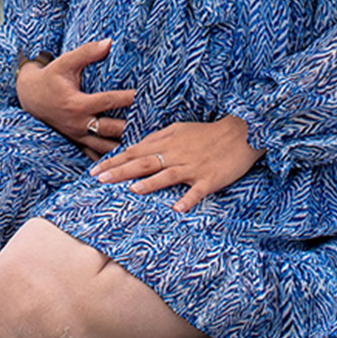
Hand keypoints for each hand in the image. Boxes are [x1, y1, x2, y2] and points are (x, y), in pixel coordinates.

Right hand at [15, 38, 134, 157]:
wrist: (30, 96)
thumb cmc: (50, 77)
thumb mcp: (65, 62)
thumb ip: (87, 52)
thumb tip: (109, 41)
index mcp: (77, 104)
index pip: (107, 101)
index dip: (127, 98)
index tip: (145, 96)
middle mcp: (78, 123)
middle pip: (111, 129)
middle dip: (132, 129)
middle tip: (154, 127)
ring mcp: (77, 136)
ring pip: (105, 147)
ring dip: (124, 147)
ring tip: (146, 145)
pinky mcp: (76, 143)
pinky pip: (95, 155)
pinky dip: (111, 158)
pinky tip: (129, 159)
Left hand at [89, 116, 263, 211]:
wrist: (241, 132)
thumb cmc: (208, 132)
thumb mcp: (180, 129)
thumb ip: (158, 139)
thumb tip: (136, 148)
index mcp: (168, 141)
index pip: (135, 151)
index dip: (115, 160)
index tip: (95, 169)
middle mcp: (177, 153)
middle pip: (144, 162)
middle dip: (120, 170)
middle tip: (99, 178)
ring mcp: (193, 167)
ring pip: (167, 174)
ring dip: (149, 183)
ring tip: (131, 190)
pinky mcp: (210, 179)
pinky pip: (197, 190)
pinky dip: (188, 199)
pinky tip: (177, 208)